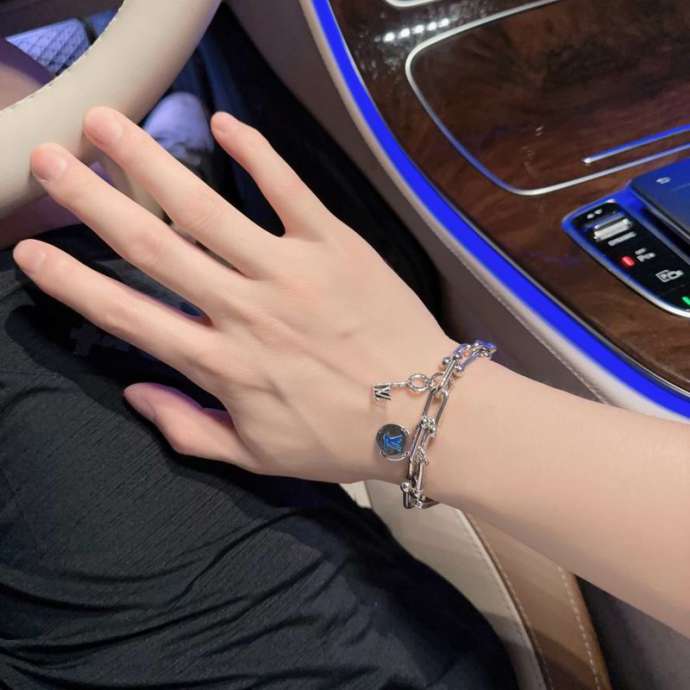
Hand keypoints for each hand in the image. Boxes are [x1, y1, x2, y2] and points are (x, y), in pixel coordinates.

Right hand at [14, 108, 454, 483]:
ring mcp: (290, 272)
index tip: (31, 250)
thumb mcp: (258, 456)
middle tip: (49, 160)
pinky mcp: (335, 245)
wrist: (426, 413)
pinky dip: (257, 154)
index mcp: (222, 365)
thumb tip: (134, 390)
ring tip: (108, 124)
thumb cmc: (341, 439)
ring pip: (207, 210)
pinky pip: (289, 190)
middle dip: (92, 202)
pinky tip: (223, 124)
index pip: (128, 316)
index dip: (72, 282)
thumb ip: (189, 428)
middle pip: (153, 248)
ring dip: (151, 162)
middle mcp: (245, 311)